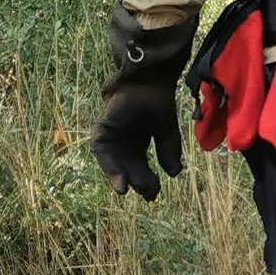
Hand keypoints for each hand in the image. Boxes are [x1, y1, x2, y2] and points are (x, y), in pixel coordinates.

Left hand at [92, 6, 195, 199]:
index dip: (147, 180)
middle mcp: (122, 140)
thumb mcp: (167, 131)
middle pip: (127, 166)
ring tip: (128, 191)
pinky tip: (120, 179)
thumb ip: (168, 151)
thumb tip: (174, 174)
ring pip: (113, 162)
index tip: (154, 194)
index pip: (140, 166)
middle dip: (136, 180)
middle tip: (147, 194)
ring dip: (119, 177)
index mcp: (137, 141)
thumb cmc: (158, 100)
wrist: (149, 80)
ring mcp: (111, 135)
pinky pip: (101, 152)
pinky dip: (110, 167)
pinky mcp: (102, 129)